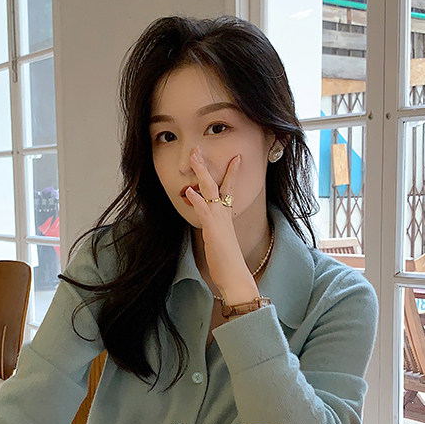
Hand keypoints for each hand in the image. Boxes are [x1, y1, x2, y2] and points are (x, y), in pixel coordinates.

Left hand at [184, 148, 258, 303]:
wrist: (235, 275)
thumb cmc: (227, 262)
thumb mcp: (220, 241)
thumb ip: (216, 230)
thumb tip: (213, 228)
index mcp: (226, 217)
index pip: (230, 190)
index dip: (232, 173)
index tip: (235, 158)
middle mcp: (224, 214)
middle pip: (218, 183)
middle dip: (207, 165)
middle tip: (199, 149)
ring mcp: (219, 220)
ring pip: (210, 190)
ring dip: (201, 172)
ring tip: (193, 156)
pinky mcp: (213, 229)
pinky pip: (204, 210)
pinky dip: (197, 199)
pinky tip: (189, 190)